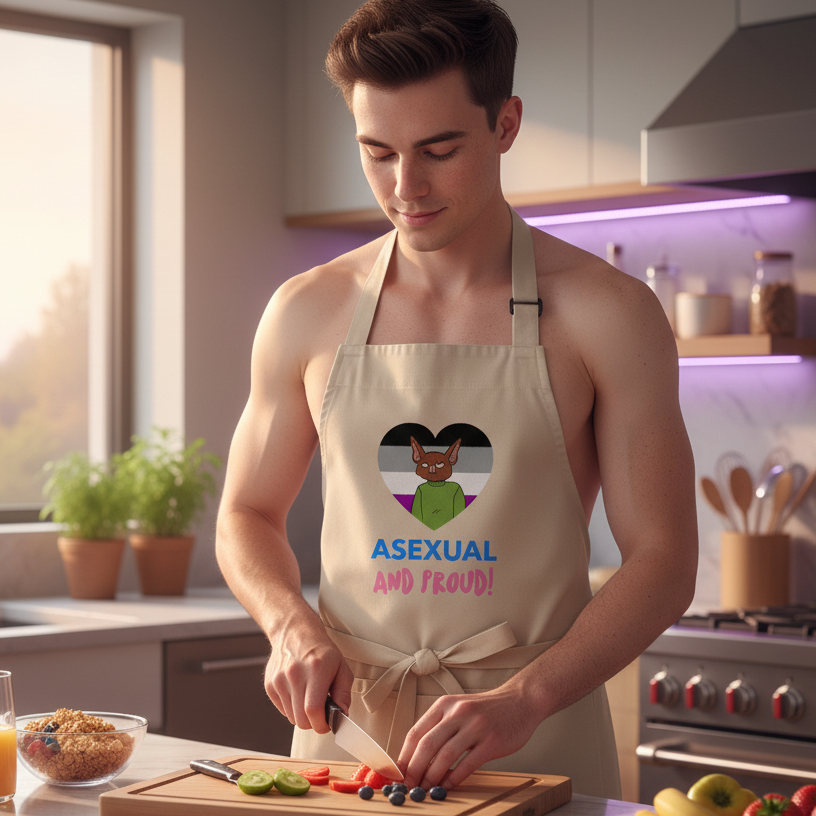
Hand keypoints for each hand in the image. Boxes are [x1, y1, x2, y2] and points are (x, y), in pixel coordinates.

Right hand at [264, 614, 353, 733]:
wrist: (295, 633)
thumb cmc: (321, 650)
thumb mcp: (342, 667)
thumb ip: (343, 693)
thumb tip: (342, 716)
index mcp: (315, 670)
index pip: (313, 710)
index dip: (322, 724)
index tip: (328, 724)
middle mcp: (294, 674)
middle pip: (301, 719)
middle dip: (313, 723)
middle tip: (321, 713)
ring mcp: (279, 680)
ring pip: (291, 717)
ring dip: (302, 715)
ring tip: (309, 698)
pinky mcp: (270, 684)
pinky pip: (282, 710)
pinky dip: (292, 708)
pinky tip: (299, 693)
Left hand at [397, 687, 538, 790]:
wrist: (520, 701)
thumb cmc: (486, 710)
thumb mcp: (458, 709)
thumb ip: (440, 727)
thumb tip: (416, 756)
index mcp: (444, 705)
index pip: (415, 732)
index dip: (403, 756)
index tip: (397, 773)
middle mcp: (457, 712)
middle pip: (426, 745)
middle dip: (414, 770)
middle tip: (408, 785)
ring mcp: (475, 725)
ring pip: (445, 756)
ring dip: (432, 777)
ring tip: (426, 789)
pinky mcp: (491, 741)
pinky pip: (467, 764)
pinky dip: (454, 778)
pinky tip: (448, 786)